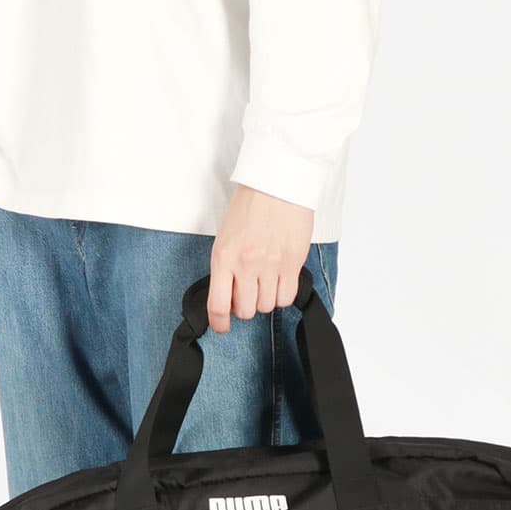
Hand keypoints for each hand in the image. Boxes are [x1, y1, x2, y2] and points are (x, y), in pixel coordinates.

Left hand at [207, 185, 314, 332]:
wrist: (277, 182)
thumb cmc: (250, 206)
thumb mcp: (225, 236)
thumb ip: (226, 267)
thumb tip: (229, 296)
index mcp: (224, 257)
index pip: (218, 305)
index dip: (219, 323)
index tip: (222, 326)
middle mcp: (246, 265)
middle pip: (245, 310)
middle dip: (246, 305)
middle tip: (249, 291)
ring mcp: (271, 265)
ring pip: (267, 306)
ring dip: (265, 299)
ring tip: (266, 280)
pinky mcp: (292, 263)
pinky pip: (287, 297)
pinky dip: (283, 295)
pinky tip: (280, 281)